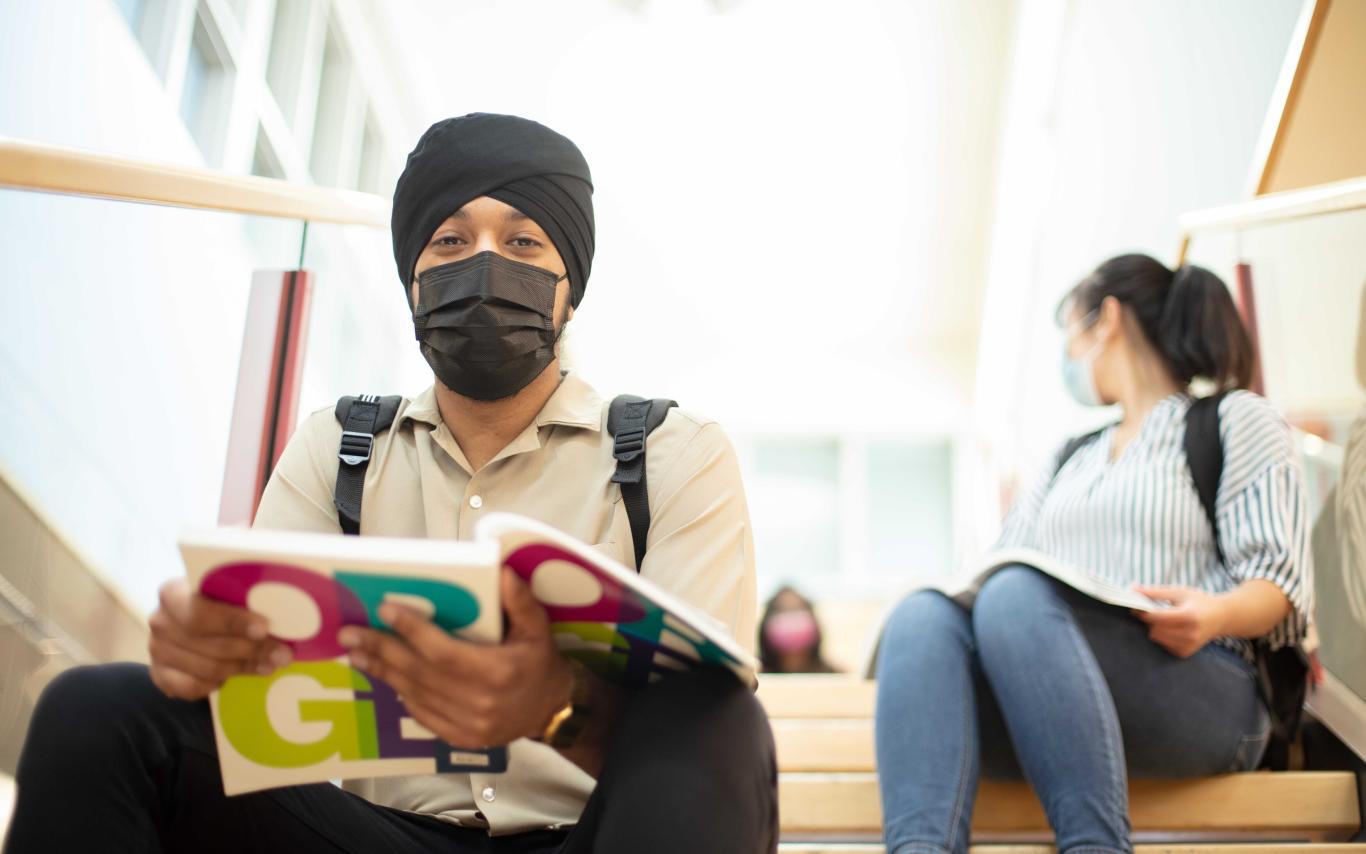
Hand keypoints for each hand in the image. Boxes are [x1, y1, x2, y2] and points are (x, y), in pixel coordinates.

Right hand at [148, 578, 292, 699]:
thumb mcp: (227, 593)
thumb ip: (244, 599)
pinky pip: (190, 687)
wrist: (191, 623)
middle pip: (208, 643)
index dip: (232, 622)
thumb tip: (283, 614)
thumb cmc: (217, 602)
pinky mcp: (159, 675)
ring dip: (242, 668)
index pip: (199, 612)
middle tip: (282, 654)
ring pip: (206, 667)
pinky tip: (231, 679)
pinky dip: (213, 685)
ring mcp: (157, 650)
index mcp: (173, 593)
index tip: (264, 628)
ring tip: (269, 665)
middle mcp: (160, 621)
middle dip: (251, 650)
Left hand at [339, 568, 572, 747]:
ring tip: (357, 654)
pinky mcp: (460, 739)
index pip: (442, 650)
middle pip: (419, 672)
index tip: (386, 609)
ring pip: (415, 694)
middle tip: (350, 634)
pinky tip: (386, 677)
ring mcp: (467, 725)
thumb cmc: (540, 663)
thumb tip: (503, 573)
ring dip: (383, 672)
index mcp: (496, 671)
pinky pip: (422, 715)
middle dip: (382, 649)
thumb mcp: (539, 628)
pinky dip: (402, 694)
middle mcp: (478, 701)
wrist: (552, 710)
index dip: (412, 629)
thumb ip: (521, 601)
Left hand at [1132, 585, 1228, 657]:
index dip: (1143, 612)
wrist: (1222, 618)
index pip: (1157, 617)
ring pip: (1156, 638)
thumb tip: (1132, 589)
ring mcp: (1189, 645)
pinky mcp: (1185, 653)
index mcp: (1188, 616)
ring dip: (1154, 628)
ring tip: (1164, 619)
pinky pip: (1163, 644)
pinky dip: (1162, 636)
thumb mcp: (1179, 592)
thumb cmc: (1199, 602)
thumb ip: (1154, 592)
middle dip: (1149, 620)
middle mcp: (1190, 634)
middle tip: (1152, 611)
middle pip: (1154, 629)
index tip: (1135, 606)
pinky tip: (1171, 629)